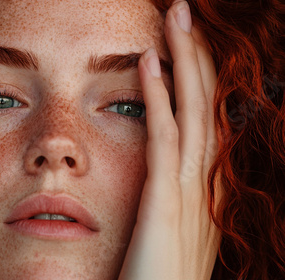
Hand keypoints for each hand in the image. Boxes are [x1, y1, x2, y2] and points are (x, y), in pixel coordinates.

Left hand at [118, 1, 220, 278]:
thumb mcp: (173, 239)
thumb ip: (170, 207)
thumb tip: (163, 185)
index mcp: (204, 192)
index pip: (206, 122)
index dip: (200, 80)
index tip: (186, 46)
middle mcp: (205, 185)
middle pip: (205, 106)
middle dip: (198, 56)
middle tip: (185, 13)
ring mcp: (189, 194)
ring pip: (192, 112)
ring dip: (185, 61)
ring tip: (176, 17)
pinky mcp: (165, 205)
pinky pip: (162, 139)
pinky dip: (158, 97)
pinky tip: (148, 62)